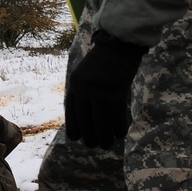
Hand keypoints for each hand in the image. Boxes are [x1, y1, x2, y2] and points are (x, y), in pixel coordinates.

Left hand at [64, 31, 146, 148]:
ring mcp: (100, 89)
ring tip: (107, 145)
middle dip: (89, 134)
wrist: (118, 44)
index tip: (76, 138)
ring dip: (104, 134)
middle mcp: (85, 88)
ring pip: (100, 119)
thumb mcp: (85, 73)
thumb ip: (83, 91)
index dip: (73, 126)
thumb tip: (86, 113)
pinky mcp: (116, 90)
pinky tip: (120, 134)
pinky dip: (118, 125)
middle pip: (85, 117)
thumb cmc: (103, 60)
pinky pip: (116, 113)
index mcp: (75, 83)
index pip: (70, 110)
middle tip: (93, 145)